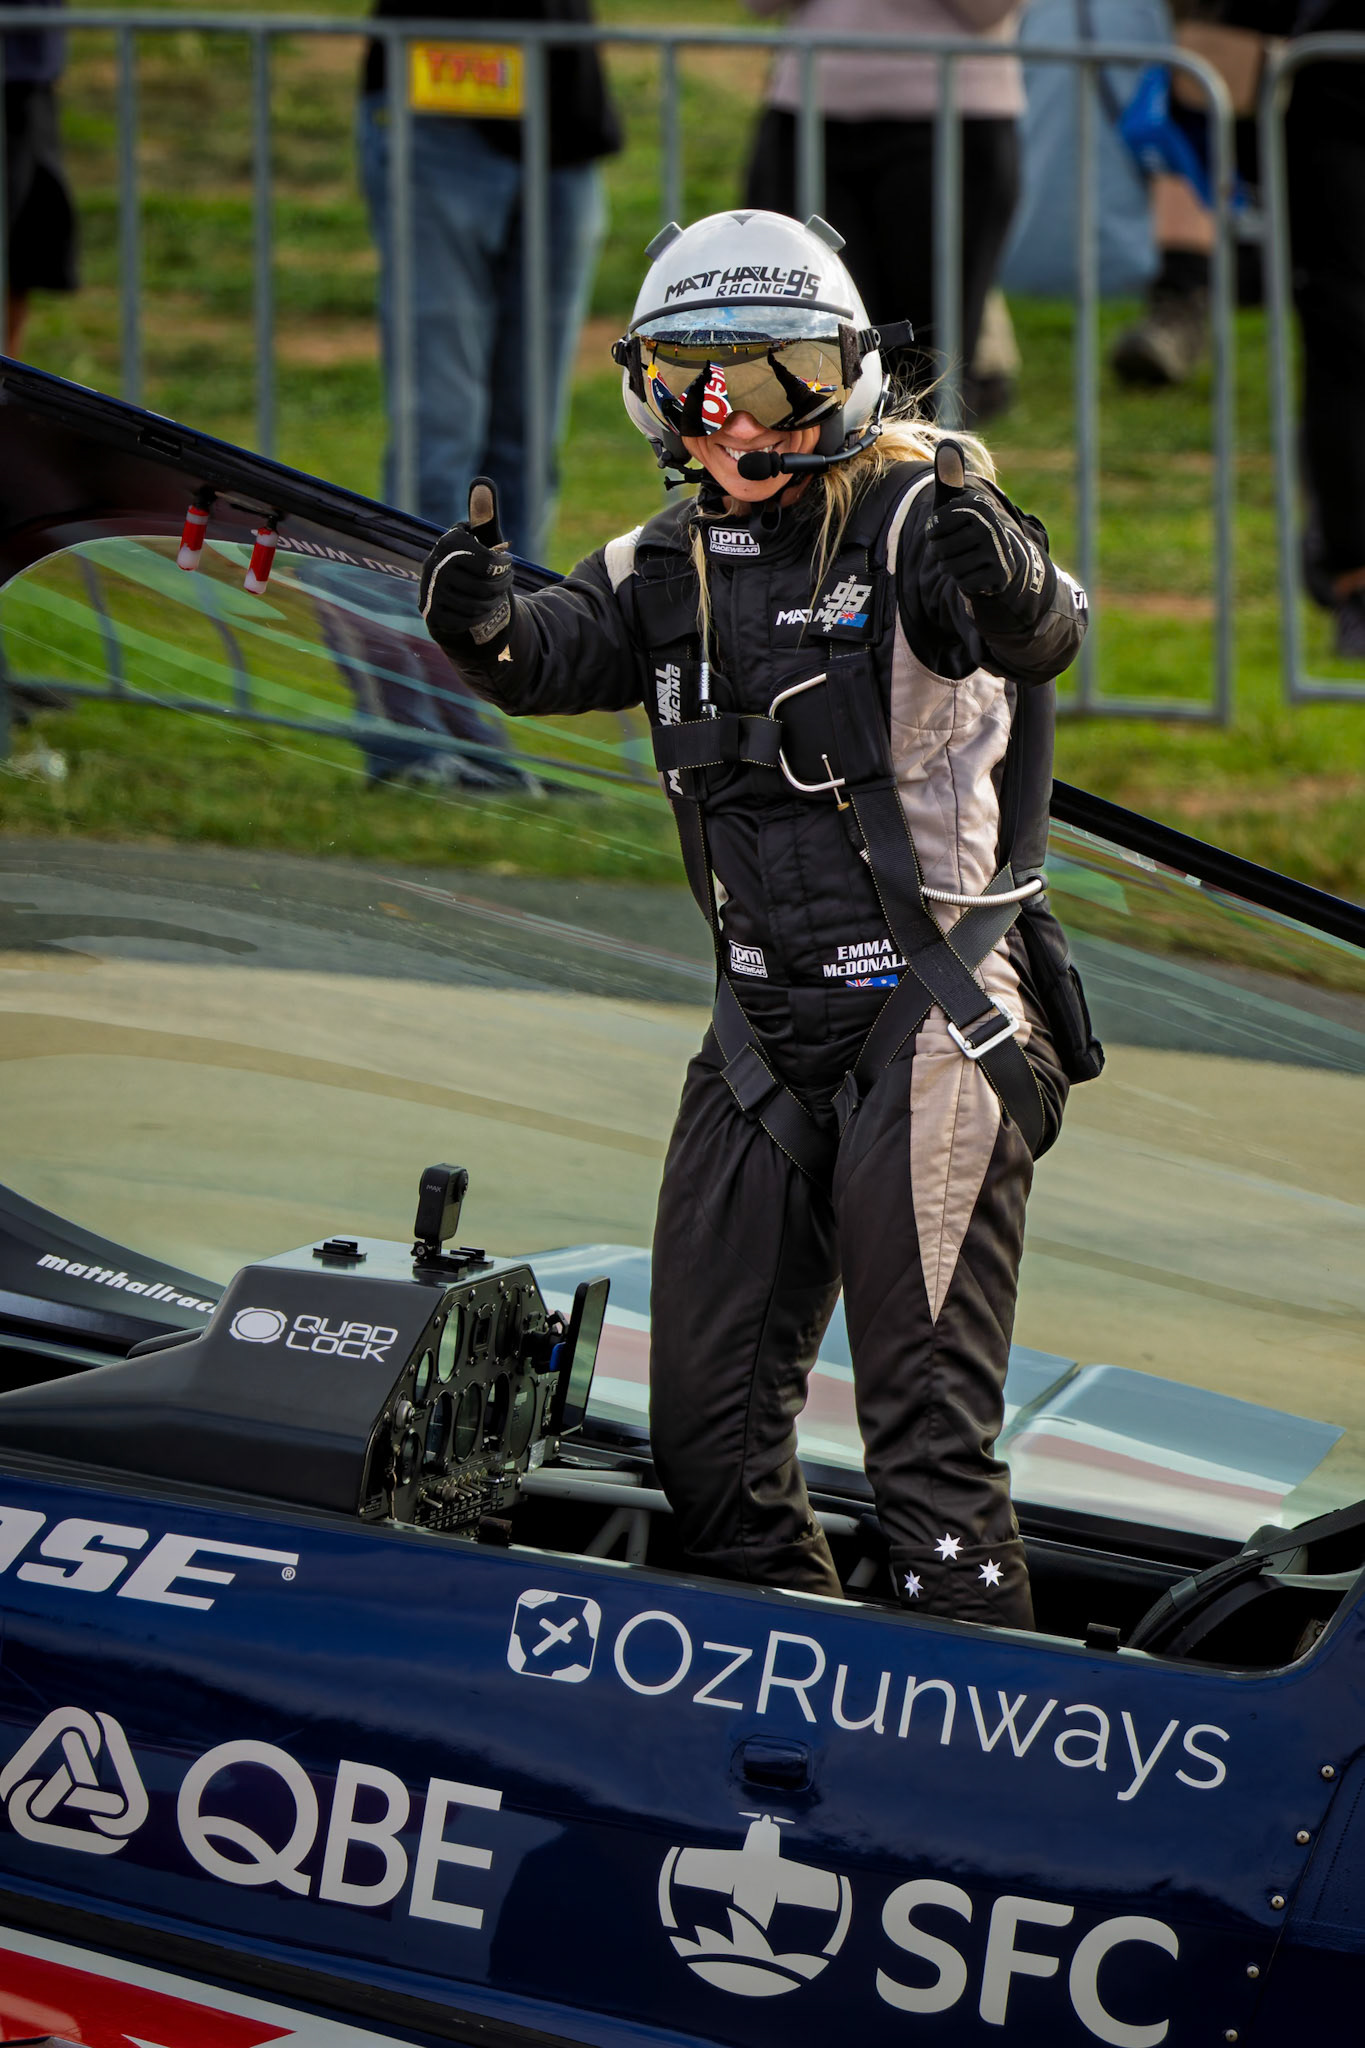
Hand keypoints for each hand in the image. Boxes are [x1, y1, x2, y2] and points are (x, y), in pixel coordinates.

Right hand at [419, 477, 512, 646]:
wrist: (447, 593)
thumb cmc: (471, 561)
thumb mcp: (480, 538)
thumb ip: (484, 514)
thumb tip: (483, 481)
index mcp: (449, 543)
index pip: (488, 563)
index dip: (504, 567)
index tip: (507, 563)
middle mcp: (435, 566)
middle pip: (485, 587)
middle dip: (501, 586)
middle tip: (505, 581)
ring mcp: (431, 592)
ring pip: (476, 606)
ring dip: (492, 603)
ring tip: (494, 595)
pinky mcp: (432, 614)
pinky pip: (466, 621)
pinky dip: (479, 617)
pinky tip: (481, 610)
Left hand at [924, 440, 1049, 613]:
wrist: (999, 557)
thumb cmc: (967, 526)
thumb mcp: (954, 501)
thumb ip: (948, 474)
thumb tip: (947, 441)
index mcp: (978, 505)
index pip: (933, 527)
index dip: (934, 532)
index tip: (948, 529)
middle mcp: (990, 526)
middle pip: (939, 549)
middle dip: (941, 552)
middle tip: (957, 547)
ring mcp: (996, 552)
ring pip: (949, 567)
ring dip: (951, 567)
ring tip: (965, 558)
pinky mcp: (998, 576)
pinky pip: (962, 582)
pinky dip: (964, 581)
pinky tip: (976, 572)